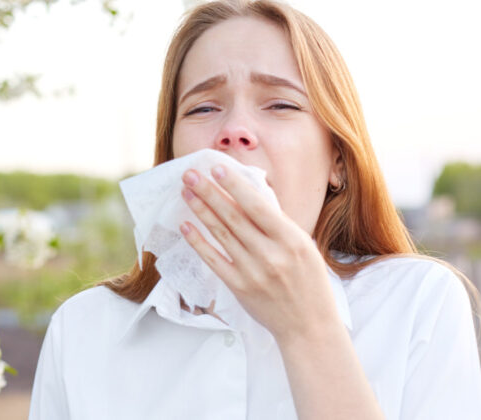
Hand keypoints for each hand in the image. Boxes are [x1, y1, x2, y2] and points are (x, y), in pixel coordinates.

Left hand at [178, 164, 340, 341]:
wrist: (309, 326)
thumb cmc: (309, 283)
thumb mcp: (304, 247)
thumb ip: (278, 225)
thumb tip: (249, 196)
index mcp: (292, 240)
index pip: (258, 206)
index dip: (235, 186)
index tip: (217, 168)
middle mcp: (271, 255)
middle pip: (233, 217)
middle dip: (210, 192)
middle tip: (190, 174)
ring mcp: (253, 272)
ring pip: (221, 234)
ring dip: (201, 211)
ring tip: (186, 192)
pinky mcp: (239, 287)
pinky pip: (213, 260)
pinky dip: (198, 242)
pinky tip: (186, 226)